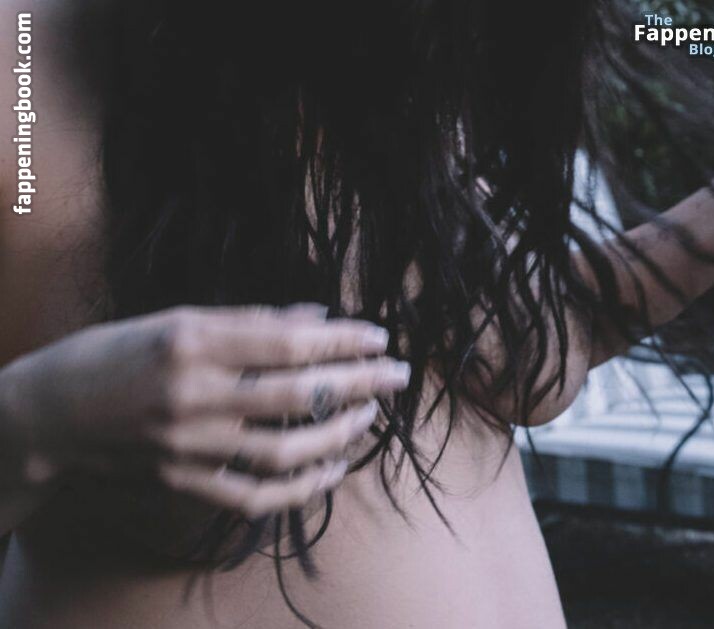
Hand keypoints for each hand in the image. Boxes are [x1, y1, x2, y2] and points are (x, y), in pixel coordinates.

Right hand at [0, 304, 408, 518]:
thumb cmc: (113, 353)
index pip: (286, 343)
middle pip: (297, 394)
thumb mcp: (176, 319)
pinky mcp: (184, 482)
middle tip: (398, 375)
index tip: (378, 337)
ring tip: (370, 416)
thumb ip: (249, 321)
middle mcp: (194, 396)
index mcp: (190, 343)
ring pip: (284, 450)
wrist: (49, 414)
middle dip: (359, 384)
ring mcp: (189, 447)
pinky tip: (333, 468)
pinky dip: (301, 487)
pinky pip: (255, 495)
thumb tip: (317, 318)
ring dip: (339, 435)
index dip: (341, 342)